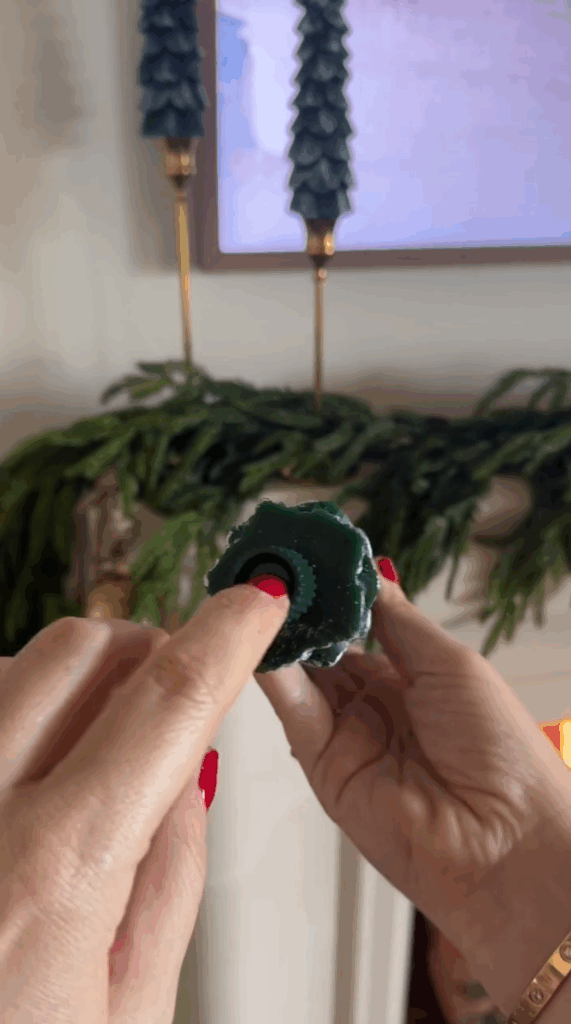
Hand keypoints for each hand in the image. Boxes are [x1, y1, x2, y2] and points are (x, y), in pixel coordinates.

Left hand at [0, 585, 287, 1023]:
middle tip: (177, 688)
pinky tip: (30, 769)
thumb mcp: (130, 1013)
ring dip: (78, 678)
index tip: (256, 602)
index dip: (227, 635)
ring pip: (12, 665)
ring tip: (101, 743)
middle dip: (148, 647)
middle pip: (80, 649)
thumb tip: (190, 773)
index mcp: (51, 874)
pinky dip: (14, 712)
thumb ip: (171, 876)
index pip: (167, 703)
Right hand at [256, 566, 570, 1017]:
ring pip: (300, 676)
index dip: (333, 592)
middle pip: (322, 648)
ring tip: (258, 592)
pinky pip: (294, 713)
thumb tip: (370, 569)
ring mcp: (347, 736)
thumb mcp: (449, 663)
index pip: (358, 623)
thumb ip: (397, 619)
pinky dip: (272, 675)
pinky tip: (260, 638)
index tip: (307, 556)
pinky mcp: (324, 768)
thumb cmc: (500, 751)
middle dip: (298, 609)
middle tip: (271, 567)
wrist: (506, 844)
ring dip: (279, 636)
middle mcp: (374, 706)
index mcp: (411, 678)